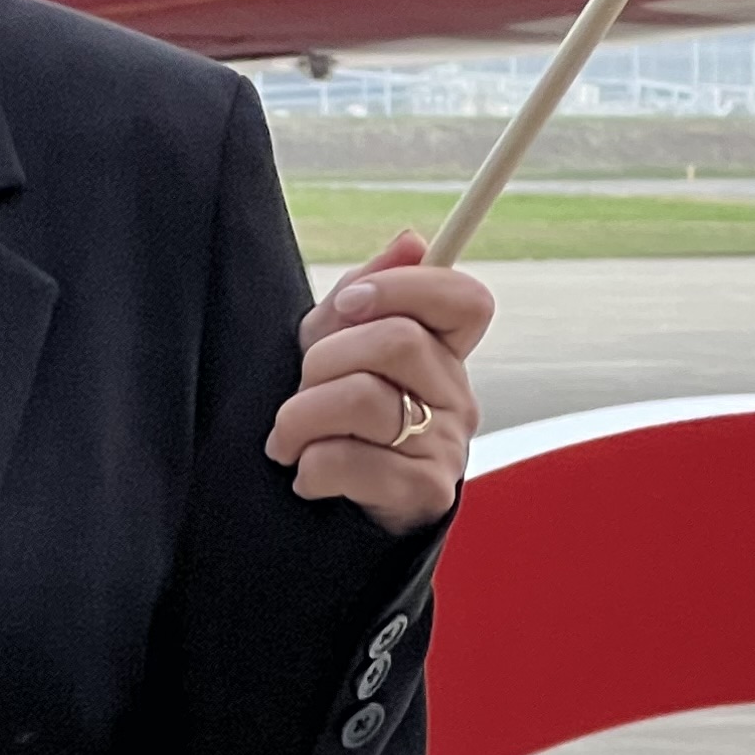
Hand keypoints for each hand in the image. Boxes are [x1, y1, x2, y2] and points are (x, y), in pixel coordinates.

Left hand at [267, 232, 486, 533]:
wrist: (334, 513)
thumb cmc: (335, 419)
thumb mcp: (336, 346)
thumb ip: (365, 293)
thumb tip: (411, 241)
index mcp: (442, 351)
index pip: (467, 300)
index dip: (406, 289)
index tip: (353, 302)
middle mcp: (457, 395)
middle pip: (398, 341)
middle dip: (323, 358)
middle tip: (300, 386)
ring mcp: (447, 445)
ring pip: (365, 399)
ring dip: (301, 416)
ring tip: (287, 438)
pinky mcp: (424, 492)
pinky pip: (350, 461)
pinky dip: (310, 467)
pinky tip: (308, 476)